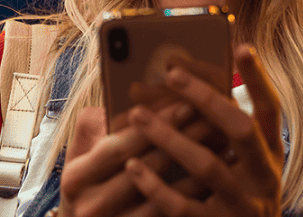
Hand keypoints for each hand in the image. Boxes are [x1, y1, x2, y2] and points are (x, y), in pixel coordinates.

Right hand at [58, 103, 216, 216]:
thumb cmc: (86, 188)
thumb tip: (112, 96)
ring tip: (225, 140)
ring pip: (169, 194)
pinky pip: (175, 215)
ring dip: (199, 166)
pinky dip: (198, 193)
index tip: (186, 102)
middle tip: (215, 116)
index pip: (120, 145)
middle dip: (184, 138)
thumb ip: (88, 128)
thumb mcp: (77, 159)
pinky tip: (221, 174)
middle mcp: (93, 205)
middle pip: (149, 167)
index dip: (154, 124)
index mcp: (76, 177)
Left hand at [122, 44, 284, 216]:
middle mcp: (265, 177)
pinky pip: (183, 207)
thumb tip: (180, 81)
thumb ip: (221, 130)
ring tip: (137, 114)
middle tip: (171, 71)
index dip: (258, 78)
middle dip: (206, 97)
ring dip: (169, 136)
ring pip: (206, 166)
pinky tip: (134, 166)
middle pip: (241, 129)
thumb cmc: (232, 195)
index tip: (242, 46)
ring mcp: (245, 205)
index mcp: (271, 152)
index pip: (271, 108)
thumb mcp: (240, 163)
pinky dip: (156, 185)